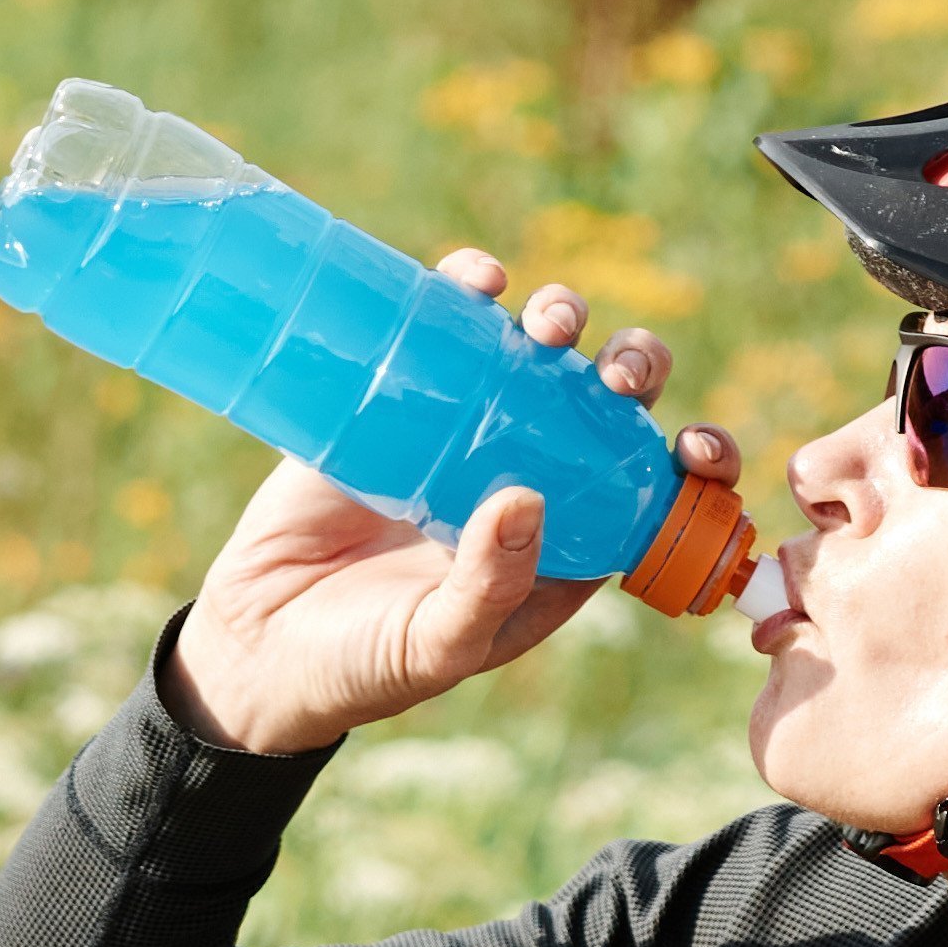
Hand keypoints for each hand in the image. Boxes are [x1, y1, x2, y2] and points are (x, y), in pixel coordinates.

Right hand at [169, 261, 732, 761]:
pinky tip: (480, 281)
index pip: (651, 489)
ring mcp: (466, 430)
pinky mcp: (399, 393)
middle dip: (632, 371)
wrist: (256, 642)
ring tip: (545, 324)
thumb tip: (527, 497)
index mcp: (565, 547)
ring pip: (538, 352)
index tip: (690, 447)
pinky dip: (470, 291)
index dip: (691, 459)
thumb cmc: (362, 664)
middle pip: (606, 403)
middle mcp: (529, 479)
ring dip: (561, 318)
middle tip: (612, 374)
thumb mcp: (437, 644)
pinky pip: (447, 328)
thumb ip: (486, 585)